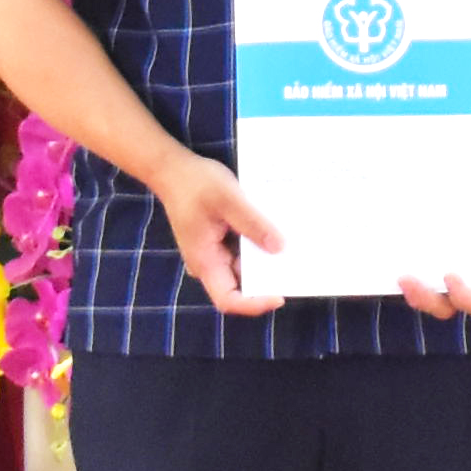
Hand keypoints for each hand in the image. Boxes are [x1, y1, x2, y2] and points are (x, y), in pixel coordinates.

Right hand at [157, 145, 288, 313]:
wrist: (173, 168)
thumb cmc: (195, 183)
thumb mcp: (228, 200)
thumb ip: (252, 224)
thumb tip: (280, 248)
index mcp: (206, 262)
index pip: (228, 299)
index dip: (254, 303)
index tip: (279, 295)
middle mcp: (210, 263)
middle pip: (241, 284)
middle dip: (267, 278)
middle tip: (296, 268)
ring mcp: (215, 252)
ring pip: (245, 266)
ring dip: (266, 259)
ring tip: (293, 249)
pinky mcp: (221, 239)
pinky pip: (244, 249)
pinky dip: (259, 243)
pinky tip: (278, 231)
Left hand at [403, 163, 470, 316]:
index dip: (464, 298)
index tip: (450, 275)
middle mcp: (468, 281)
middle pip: (444, 306)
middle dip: (425, 298)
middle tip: (407, 278)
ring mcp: (447, 270)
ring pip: (427, 294)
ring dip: (410, 289)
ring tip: (397, 272)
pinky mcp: (433, 255)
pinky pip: (418, 269)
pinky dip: (405, 265)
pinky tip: (392, 250)